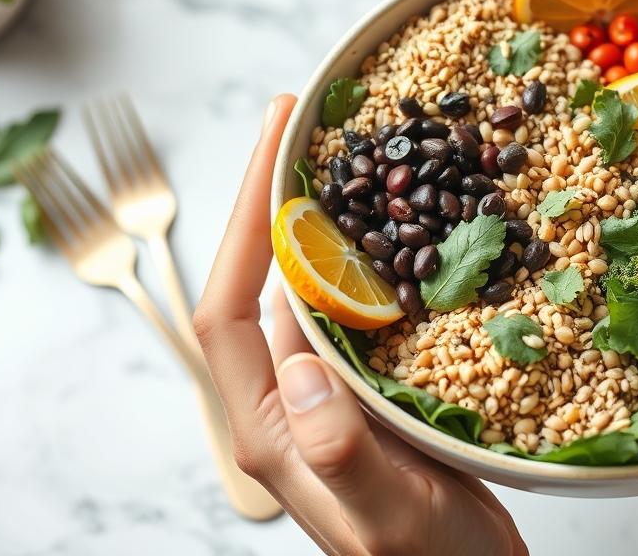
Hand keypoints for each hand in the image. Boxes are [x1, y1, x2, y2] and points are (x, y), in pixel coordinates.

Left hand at [192, 95, 526, 555]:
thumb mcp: (386, 516)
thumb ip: (339, 451)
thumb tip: (302, 366)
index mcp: (272, 426)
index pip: (227, 307)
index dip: (239, 221)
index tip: (273, 140)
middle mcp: (291, 399)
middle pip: (261, 281)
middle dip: (275, 197)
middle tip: (309, 122)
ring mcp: (331, 394)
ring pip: (314, 288)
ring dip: (327, 220)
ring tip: (354, 154)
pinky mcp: (376, 392)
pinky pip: (362, 310)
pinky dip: (376, 259)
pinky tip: (410, 228)